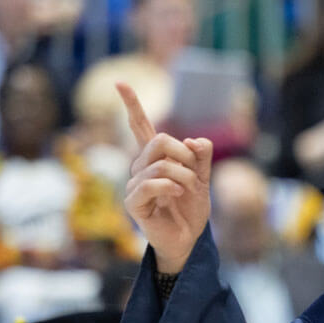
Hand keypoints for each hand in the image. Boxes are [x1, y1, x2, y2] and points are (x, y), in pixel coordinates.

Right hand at [117, 82, 212, 273]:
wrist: (188, 239)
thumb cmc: (191, 209)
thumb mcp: (202, 178)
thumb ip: (201, 158)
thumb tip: (194, 140)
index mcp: (155, 159)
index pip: (140, 127)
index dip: (132, 105)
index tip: (120, 83)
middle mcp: (140, 168)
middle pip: (159, 141)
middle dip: (184, 154)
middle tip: (195, 173)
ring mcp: (135, 185)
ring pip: (160, 164)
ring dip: (183, 175)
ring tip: (187, 189)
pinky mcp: (134, 203)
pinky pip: (150, 184)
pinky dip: (169, 186)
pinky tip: (178, 192)